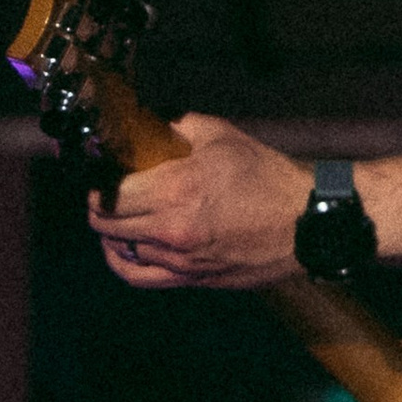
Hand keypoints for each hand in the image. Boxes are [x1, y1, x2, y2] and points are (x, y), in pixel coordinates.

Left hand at [90, 117, 310, 288]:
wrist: (305, 223)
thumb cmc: (268, 178)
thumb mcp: (223, 136)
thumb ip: (179, 126)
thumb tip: (152, 122)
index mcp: (174, 189)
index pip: (109, 194)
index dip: (96, 183)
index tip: (98, 174)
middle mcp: (170, 229)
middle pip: (106, 224)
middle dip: (97, 206)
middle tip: (103, 192)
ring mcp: (179, 259)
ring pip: (119, 251)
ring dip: (110, 233)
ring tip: (115, 217)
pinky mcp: (191, 278)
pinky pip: (140, 277)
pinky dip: (123, 262)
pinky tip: (123, 249)